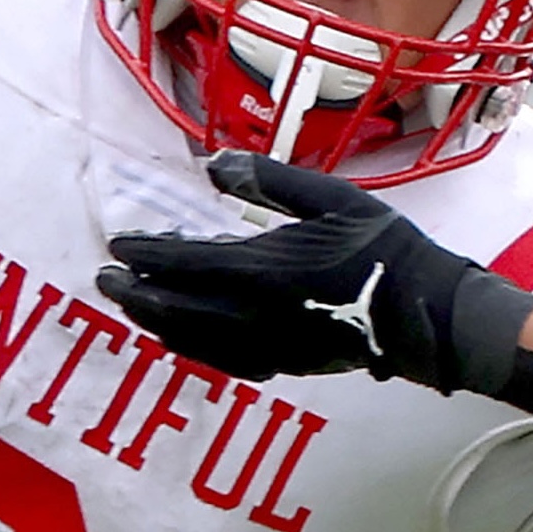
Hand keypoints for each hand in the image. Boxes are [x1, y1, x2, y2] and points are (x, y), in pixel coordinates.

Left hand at [98, 151, 532, 390]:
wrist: (426, 313)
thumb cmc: (384, 248)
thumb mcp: (331, 198)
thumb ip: (269, 180)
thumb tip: (213, 165)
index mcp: (264, 269)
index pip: (184, 263)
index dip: (146, 253)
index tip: (116, 242)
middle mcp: (255, 315)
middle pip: (175, 307)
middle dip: (135, 292)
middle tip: (106, 277)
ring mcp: (267, 346)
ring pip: (192, 339)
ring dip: (155, 321)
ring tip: (132, 304)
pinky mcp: (283, 365)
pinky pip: (221, 360)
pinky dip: (191, 347)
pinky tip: (182, 338)